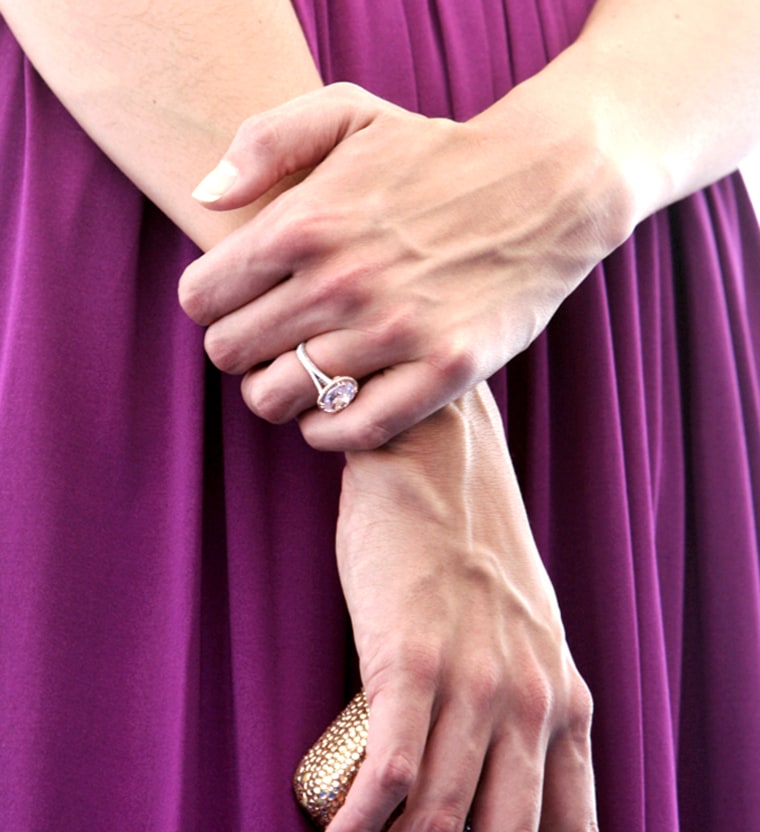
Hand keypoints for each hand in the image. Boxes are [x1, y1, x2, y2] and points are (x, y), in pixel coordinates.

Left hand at [178, 78, 633, 449]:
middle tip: (269, 342)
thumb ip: (264, 143)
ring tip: (300, 374)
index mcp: (304, 222)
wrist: (547, 189)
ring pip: (278, 399)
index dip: (210, 305)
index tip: (237, 303)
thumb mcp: (350, 112)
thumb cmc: (438, 155)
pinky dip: (326, 430)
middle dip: (238, 351)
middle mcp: (340, 282)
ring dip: (277, 392)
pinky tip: (332, 409)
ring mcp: (393, 332)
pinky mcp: (442, 371)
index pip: (202, 298)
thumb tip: (204, 200)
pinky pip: (350, 431)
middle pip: (231, 354)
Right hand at [322, 383, 597, 831]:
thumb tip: (478, 799)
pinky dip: (357, 830)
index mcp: (567, 704)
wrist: (436, 469)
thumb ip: (521, 713)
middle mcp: (532, 702)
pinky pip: (387, 776)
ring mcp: (474, 682)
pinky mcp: (411, 660)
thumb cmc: (469, 558)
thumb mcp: (526, 639)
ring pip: (437, 824)